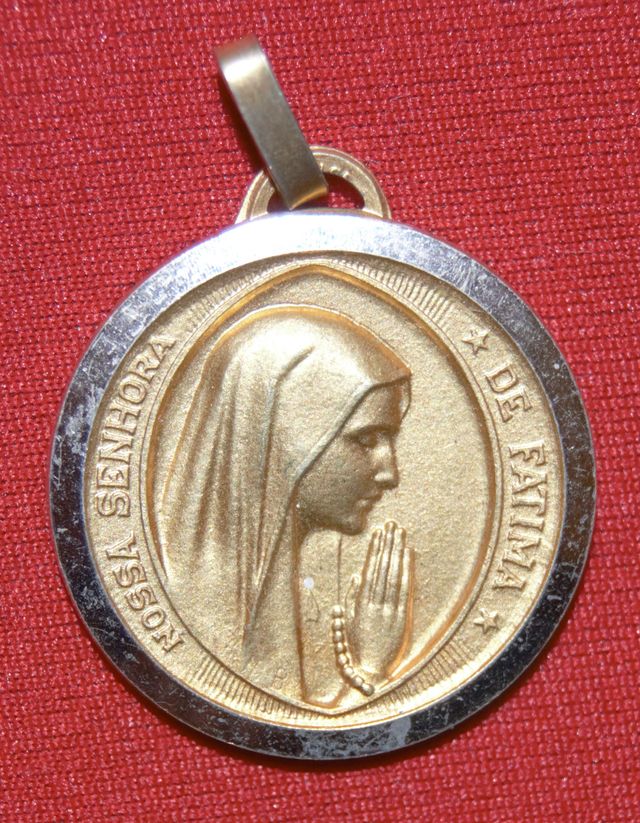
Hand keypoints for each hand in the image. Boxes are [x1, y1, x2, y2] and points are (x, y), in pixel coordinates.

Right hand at [348, 520, 412, 680]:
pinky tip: (409, 554)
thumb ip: (352, 598)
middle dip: (387, 544)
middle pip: (383, 567)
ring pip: (393, 574)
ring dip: (397, 551)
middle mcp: (375, 604)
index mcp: (360, 603)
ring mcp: (389, 610)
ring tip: (400, 533)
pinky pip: (405, 589)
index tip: (378, 533)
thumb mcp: (348, 622)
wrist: (370, 671)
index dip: (375, 549)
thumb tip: (357, 575)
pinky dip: (407, 570)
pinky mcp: (401, 618)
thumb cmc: (356, 647)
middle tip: (392, 524)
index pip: (370, 569)